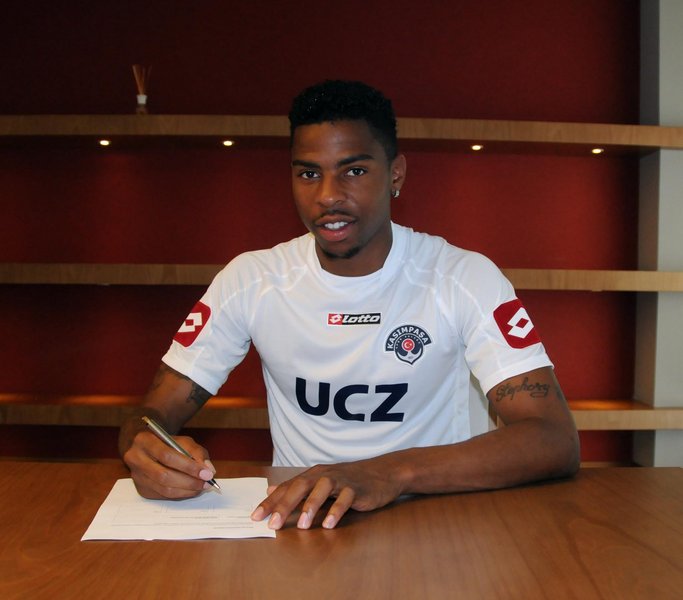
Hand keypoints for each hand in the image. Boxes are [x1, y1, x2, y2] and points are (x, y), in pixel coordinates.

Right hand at [122, 430, 216, 499]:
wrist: (149, 447)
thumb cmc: (168, 443)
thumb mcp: (183, 441)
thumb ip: (197, 453)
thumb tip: (208, 470)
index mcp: (144, 441)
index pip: (167, 456)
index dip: (188, 466)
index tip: (206, 473)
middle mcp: (135, 459)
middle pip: (163, 475)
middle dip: (189, 481)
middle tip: (206, 483)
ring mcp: (136, 476)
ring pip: (163, 489)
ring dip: (186, 490)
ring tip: (201, 487)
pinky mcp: (141, 489)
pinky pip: (163, 496)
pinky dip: (180, 494)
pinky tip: (191, 490)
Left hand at [250, 458, 405, 529]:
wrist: (381, 473)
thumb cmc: (347, 481)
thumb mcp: (320, 483)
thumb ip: (296, 488)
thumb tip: (270, 491)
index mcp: (312, 475)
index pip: (287, 487)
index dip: (270, 502)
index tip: (255, 517)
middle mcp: (323, 475)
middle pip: (300, 486)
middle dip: (285, 505)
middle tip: (273, 523)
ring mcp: (341, 480)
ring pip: (322, 489)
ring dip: (310, 506)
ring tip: (301, 525)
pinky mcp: (357, 488)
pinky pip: (345, 499)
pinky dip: (336, 510)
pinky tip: (329, 524)